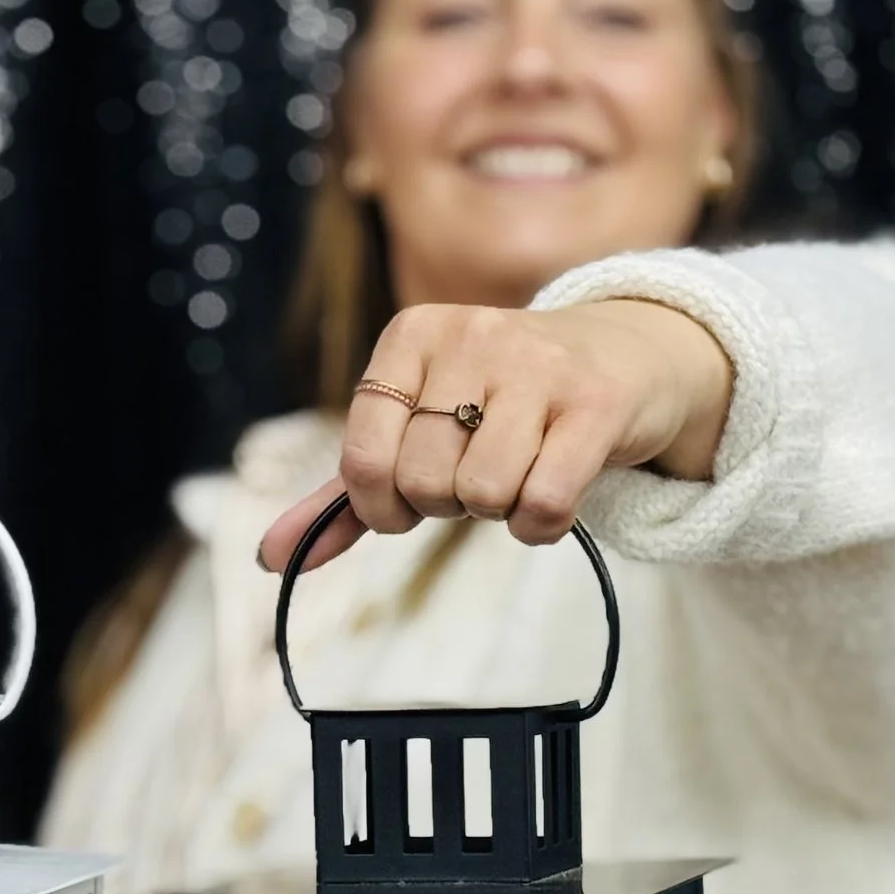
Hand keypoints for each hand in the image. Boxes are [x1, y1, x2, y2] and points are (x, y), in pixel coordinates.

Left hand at [258, 297, 732, 570]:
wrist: (625, 355)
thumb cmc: (499, 406)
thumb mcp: (415, 430)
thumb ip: (342, 495)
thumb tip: (269, 558)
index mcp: (412, 336)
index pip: (363, 457)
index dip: (381, 506)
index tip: (407, 501)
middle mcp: (472, 335)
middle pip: (423, 480)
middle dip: (446, 504)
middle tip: (476, 476)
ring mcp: (538, 365)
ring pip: (483, 493)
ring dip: (498, 512)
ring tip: (517, 475)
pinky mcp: (596, 403)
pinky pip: (543, 503)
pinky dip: (540, 526)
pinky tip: (550, 499)